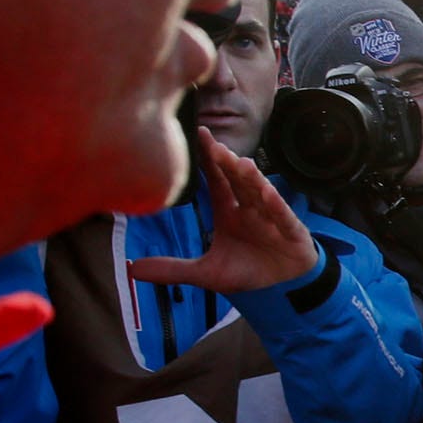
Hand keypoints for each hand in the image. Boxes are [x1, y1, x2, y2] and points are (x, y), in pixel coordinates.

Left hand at [126, 129, 318, 296]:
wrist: (283, 288)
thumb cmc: (247, 270)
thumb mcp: (205, 273)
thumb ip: (172, 269)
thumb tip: (131, 270)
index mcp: (228, 211)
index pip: (217, 180)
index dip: (209, 159)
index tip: (199, 134)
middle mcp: (249, 208)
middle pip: (237, 181)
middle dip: (228, 164)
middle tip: (215, 146)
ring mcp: (271, 218)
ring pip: (260, 193)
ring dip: (252, 179)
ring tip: (241, 164)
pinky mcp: (291, 232)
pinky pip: (282, 216)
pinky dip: (276, 206)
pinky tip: (267, 194)